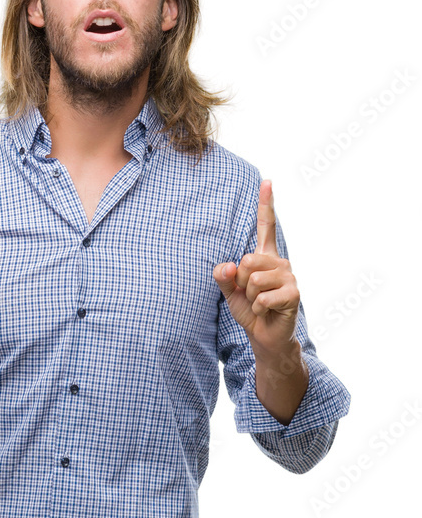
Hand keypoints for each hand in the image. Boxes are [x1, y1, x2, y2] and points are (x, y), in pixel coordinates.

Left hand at [213, 179, 300, 357]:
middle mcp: (280, 262)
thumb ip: (223, 277)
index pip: (266, 226)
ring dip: (249, 297)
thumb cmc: (249, 310)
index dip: (266, 203)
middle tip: (250, 295)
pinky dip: (257, 308)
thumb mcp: (230, 292)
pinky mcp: (293, 294)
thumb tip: (226, 266)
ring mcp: (289, 277)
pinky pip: (262, 297)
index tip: (267, 180)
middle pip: (246, 260)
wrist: (265, 337)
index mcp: (265, 257)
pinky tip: (266, 312)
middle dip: (240, 282)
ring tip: (259, 304)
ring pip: (253, 279)